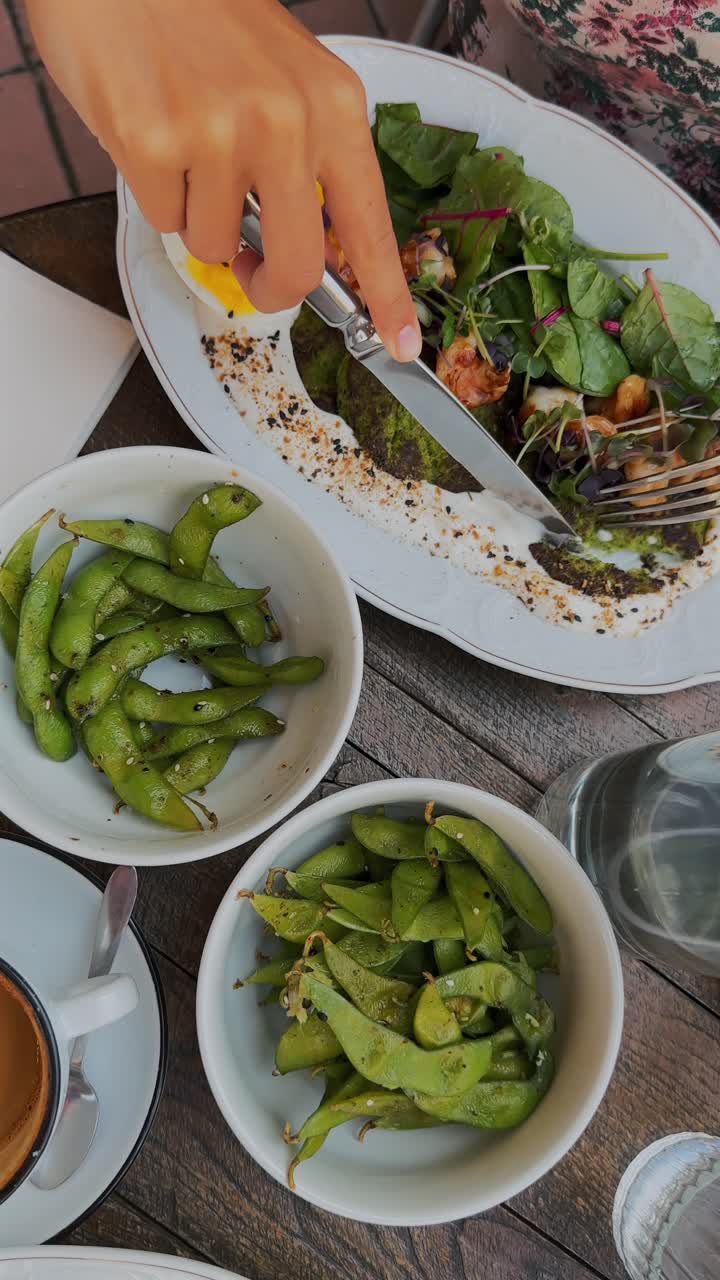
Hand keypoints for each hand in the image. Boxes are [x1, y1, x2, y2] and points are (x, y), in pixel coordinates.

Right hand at [27, 0, 421, 360]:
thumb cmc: (200, 16)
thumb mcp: (284, 78)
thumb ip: (305, 161)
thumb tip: (305, 250)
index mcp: (332, 106)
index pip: (369, 224)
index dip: (386, 294)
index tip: (400, 344)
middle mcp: (287, 122)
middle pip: (296, 267)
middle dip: (270, 287)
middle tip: (251, 272)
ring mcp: (222, 134)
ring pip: (217, 246)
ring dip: (198, 215)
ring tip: (185, 143)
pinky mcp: (158, 144)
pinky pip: (166, 221)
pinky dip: (157, 194)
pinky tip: (152, 132)